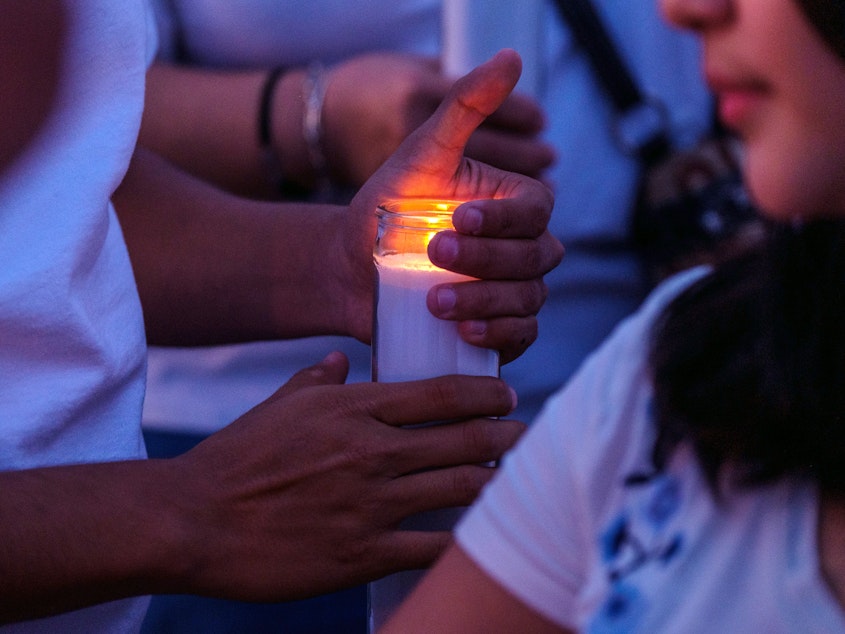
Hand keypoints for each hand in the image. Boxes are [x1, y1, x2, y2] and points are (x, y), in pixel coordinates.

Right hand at [173, 352, 523, 599]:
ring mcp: (371, 505)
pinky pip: (431, 546)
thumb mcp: (280, 405)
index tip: (507, 396)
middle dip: (506, 435)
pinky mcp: (362, 555)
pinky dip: (461, 539)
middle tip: (526, 434)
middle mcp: (371, 452)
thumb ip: (319, 380)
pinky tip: (479, 532)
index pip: (441, 394)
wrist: (195, 521)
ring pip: (460, 488)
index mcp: (353, 409)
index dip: (485, 395)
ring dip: (496, 480)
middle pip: (464, 439)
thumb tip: (342, 360)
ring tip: (514, 477)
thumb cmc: (238, 458)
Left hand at [340, 49, 563, 362]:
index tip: (458, 216)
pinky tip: (465, 331)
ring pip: (527, 299)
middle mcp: (523, 248)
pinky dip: (498, 336)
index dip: (502, 217)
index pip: (534, 211)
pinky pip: (520, 336)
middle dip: (485, 258)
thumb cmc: (390, 205)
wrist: (354, 264)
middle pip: (535, 258)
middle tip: (433, 252)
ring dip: (484, 300)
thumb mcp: (423, 151)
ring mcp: (514, 291)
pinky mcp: (498, 328)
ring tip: (433, 299)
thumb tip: (511, 56)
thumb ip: (465, 106)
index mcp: (513, 204)